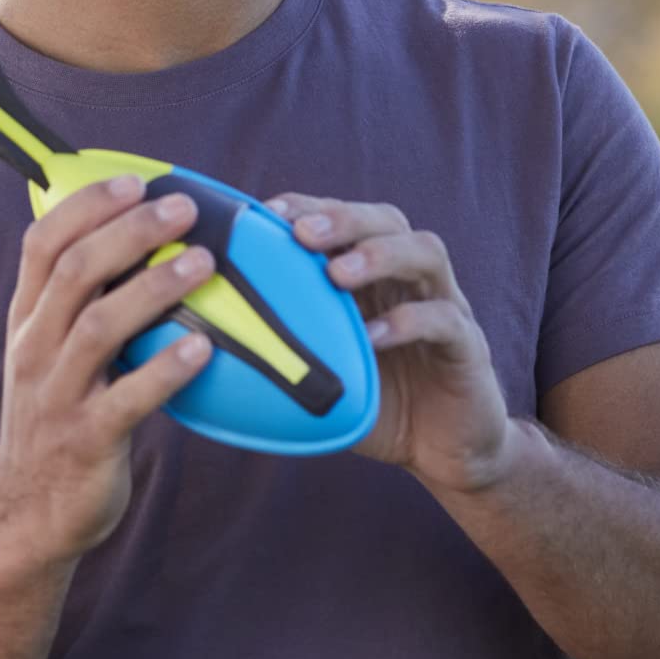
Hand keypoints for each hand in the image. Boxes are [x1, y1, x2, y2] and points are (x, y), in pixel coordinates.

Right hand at [0, 177, 217, 558]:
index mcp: (28, 322)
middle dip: (129, 232)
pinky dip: (165, 372)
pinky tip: (203, 351)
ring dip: (153, 291)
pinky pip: (127, 400)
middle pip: (74, 274)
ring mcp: (58, 397)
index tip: (134, 180)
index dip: (86, 206)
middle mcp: (35, 350)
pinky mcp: (86, 441)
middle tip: (183, 208)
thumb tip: (140, 242)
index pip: (43, 244)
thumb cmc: (59, 420)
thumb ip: (81, 305)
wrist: (29, 514)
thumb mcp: (51, 356)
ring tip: (203, 266)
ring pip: (98, 328)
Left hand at [264, 193, 512, 492]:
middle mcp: (410, 277)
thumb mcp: (319, 371)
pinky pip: (444, 319)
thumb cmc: (373, 403)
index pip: (341, 220)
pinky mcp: (468, 345)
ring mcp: (444, 305)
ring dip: (379, 255)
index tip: (262, 213)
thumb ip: (274, 350)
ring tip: (337, 274)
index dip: (305, 207)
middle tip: (300, 232)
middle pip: (385, 219)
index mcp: (371, 274)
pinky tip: (372, 337)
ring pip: (425, 253)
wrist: (443, 451)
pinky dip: (407, 321)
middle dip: (341, 218)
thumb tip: (191, 348)